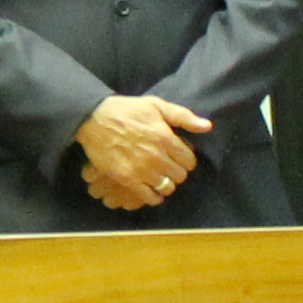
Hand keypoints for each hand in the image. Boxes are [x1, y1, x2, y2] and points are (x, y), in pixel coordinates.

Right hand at [74, 94, 212, 209]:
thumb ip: (183, 116)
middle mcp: (157, 157)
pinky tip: (151, 190)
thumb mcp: (156, 105)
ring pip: (167, 188)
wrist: (94, 118)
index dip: (186, 160)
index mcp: (166, 139)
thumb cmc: (126, 110)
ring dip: (166, 184)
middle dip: (177, 172)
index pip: (189, 161)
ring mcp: (141, 170)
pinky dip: (153, 197)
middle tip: (168, 167)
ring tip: (159, 178)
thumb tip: (207, 126)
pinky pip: (148, 197)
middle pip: (180, 176)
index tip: (178, 157)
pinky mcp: (126, 179)